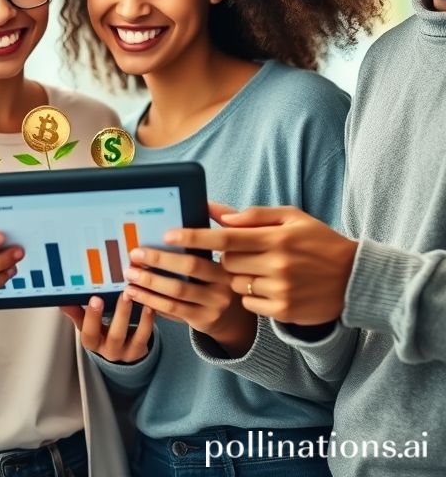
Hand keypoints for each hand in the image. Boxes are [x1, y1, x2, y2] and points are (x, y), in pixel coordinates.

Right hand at [61, 293, 153, 363]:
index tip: (95, 298)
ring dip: (135, 315)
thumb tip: (62, 300)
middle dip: (119, 314)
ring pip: (131, 335)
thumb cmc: (100, 333)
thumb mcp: (86, 326)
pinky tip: (148, 306)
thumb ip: (77, 313)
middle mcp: (108, 350)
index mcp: (92, 342)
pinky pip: (145, 336)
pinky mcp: (140, 350)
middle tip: (122, 293)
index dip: (92, 317)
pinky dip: (147, 321)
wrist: (119, 353)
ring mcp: (125, 351)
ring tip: (134, 296)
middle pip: (114, 335)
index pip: (89, 333)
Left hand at [123, 242, 256, 356]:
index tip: (165, 234)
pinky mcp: (203, 320)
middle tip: (135, 254)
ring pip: (177, 291)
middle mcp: (224, 281)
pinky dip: (152, 300)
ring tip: (130, 275)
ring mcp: (215, 303)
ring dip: (150, 282)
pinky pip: (173, 309)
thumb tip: (187, 211)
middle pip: (190, 267)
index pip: (208, 245)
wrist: (232, 318)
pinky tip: (137, 294)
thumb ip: (206, 240)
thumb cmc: (216, 280)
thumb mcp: (219, 260)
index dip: (189, 239)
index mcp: (227, 260)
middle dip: (159, 259)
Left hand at [178, 202, 357, 325]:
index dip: (194, 235)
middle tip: (229, 254)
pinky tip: (270, 287)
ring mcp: (281, 290)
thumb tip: (216, 213)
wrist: (354, 278)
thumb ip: (252, 215)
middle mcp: (277, 264)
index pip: (224, 236)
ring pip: (236, 284)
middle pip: (226, 262)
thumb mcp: (291, 218)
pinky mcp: (284, 311)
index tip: (169, 234)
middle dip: (223, 258)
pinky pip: (249, 303)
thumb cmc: (318, 242)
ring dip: (239, 277)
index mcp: (276, 237)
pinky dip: (252, 296)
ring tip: (261, 270)